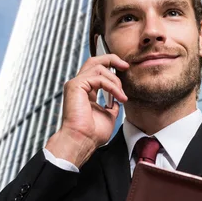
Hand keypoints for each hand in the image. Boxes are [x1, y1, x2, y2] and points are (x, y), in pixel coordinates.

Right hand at [46, 53, 128, 167]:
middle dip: (111, 59)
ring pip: (99, 67)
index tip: (124, 69)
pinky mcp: (76, 86)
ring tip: (122, 95)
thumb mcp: (108, 116)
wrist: (82, 141)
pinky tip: (119, 97)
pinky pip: (99, 78)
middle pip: (94, 61)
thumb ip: (111, 106)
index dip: (111, 66)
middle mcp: (79, 85)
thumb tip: (117, 102)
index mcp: (85, 91)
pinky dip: (112, 86)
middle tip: (125, 66)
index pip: (96, 71)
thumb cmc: (92, 134)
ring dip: (115, 80)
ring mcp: (76, 84)